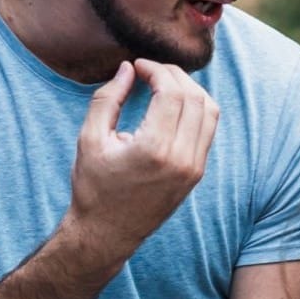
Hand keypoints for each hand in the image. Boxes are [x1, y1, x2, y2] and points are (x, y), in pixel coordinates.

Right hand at [68, 59, 219, 254]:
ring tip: (164, 82)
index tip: (138, 65)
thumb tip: (128, 68)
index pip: (173, 92)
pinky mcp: (197, 173)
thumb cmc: (93, 187)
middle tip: (151, 70)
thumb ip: (108, 99)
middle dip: (174, 75)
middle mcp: (182, 159)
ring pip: (210, 111)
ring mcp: (194, 167)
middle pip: (195, 97)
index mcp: (155, 149)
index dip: (157, 70)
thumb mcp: (90, 140)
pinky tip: (174, 103)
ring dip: (190, 89)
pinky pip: (209, 130)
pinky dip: (197, 108)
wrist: (107, 233)